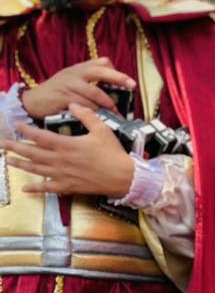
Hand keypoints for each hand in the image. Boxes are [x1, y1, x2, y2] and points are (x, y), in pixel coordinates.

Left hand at [1, 105, 135, 198]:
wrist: (124, 177)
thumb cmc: (113, 153)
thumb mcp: (102, 129)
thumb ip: (86, 115)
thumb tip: (72, 104)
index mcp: (67, 145)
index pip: (40, 136)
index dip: (26, 130)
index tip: (16, 125)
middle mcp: (60, 161)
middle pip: (32, 153)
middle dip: (15, 148)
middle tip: (3, 143)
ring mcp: (62, 175)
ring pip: (36, 170)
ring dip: (20, 165)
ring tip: (8, 160)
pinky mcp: (67, 187)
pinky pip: (47, 189)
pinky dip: (35, 189)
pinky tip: (24, 188)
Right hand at [20, 59, 136, 121]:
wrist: (31, 102)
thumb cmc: (55, 93)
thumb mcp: (70, 81)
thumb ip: (88, 82)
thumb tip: (111, 90)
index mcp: (79, 69)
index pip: (101, 62)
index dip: (116, 71)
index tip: (129, 81)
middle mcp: (74, 73)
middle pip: (100, 71)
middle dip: (119, 78)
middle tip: (132, 85)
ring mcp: (68, 84)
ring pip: (94, 91)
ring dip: (107, 103)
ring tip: (116, 112)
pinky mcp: (63, 97)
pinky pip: (83, 104)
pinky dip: (93, 111)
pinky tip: (99, 117)